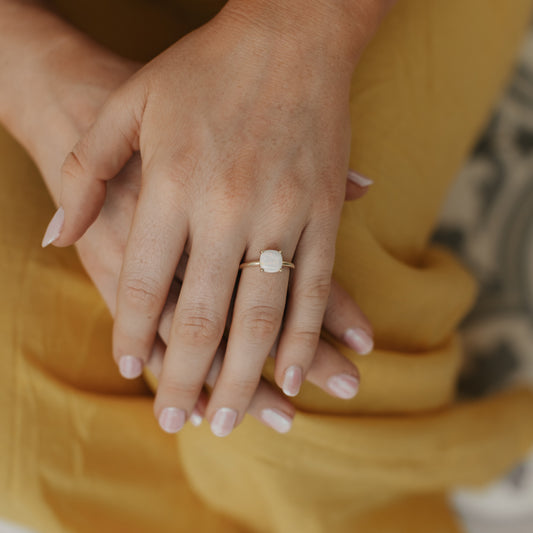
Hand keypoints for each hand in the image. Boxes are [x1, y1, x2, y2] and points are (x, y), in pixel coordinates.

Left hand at [50, 1, 370, 434]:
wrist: (292, 34)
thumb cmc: (206, 67)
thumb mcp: (128, 105)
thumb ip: (87, 172)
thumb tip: (56, 236)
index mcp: (174, 183)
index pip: (144, 281)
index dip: (136, 331)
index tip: (133, 370)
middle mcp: (228, 208)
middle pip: (204, 316)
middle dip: (188, 378)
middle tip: (178, 422)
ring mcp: (283, 212)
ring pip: (262, 316)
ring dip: (248, 377)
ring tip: (234, 418)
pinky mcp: (323, 211)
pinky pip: (314, 287)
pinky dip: (305, 337)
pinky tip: (295, 374)